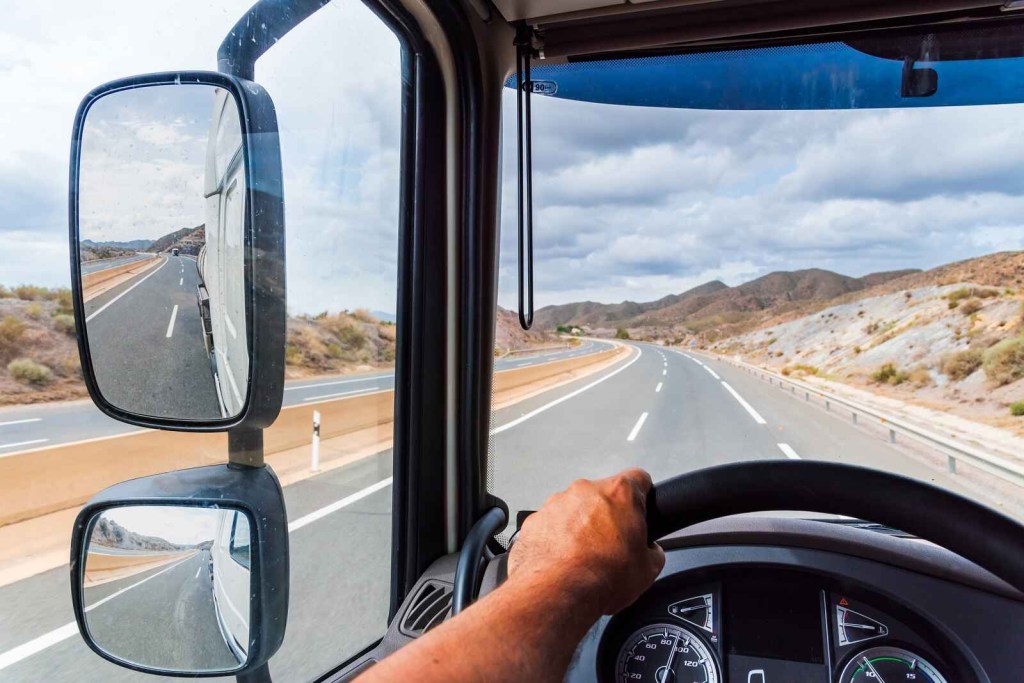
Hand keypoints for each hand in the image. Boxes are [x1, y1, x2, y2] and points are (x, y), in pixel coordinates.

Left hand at [507, 468, 665, 615]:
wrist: (557, 592)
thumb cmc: (601, 578)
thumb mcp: (648, 570)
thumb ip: (652, 551)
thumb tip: (648, 551)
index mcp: (619, 493)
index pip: (639, 479)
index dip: (642, 497)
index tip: (639, 511)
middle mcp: (586, 490)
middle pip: (603, 495)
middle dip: (608, 516)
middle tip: (611, 546)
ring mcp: (557, 503)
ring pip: (575, 509)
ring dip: (580, 526)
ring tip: (584, 558)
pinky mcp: (535, 519)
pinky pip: (551, 524)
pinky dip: (557, 538)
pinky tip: (563, 561)